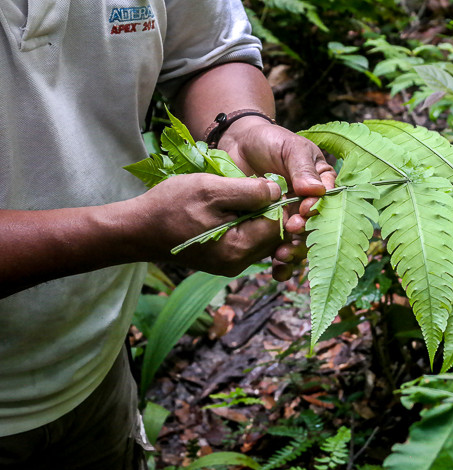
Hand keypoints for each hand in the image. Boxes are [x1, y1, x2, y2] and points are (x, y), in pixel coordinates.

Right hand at [130, 173, 282, 276]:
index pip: (279, 225)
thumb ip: (250, 192)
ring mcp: (232, 266)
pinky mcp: (225, 262)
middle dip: (267, 211)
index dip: (276, 202)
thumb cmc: (171, 205)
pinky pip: (248, 243)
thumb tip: (278, 192)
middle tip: (248, 190)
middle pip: (274, 235)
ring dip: (256, 217)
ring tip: (235, 200)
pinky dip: (245, 225)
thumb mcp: (211, 189)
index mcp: (239, 248)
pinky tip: (229, 212)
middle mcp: (239, 263)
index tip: (261, 185)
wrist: (138, 230)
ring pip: (262, 239)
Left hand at [217, 117, 336, 279]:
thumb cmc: (270, 141)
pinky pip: (279, 250)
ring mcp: (291, 220)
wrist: (238, 145)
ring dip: (294, 253)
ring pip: (300, 243)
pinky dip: (281, 265)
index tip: (305, 210)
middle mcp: (309, 206)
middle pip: (315, 228)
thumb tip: (317, 191)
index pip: (328, 202)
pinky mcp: (271, 232)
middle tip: (292, 230)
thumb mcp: (291, 148)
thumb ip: (303, 168)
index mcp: (322, 185)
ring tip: (281, 255)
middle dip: (305, 233)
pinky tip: (277, 270)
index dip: (319, 210)